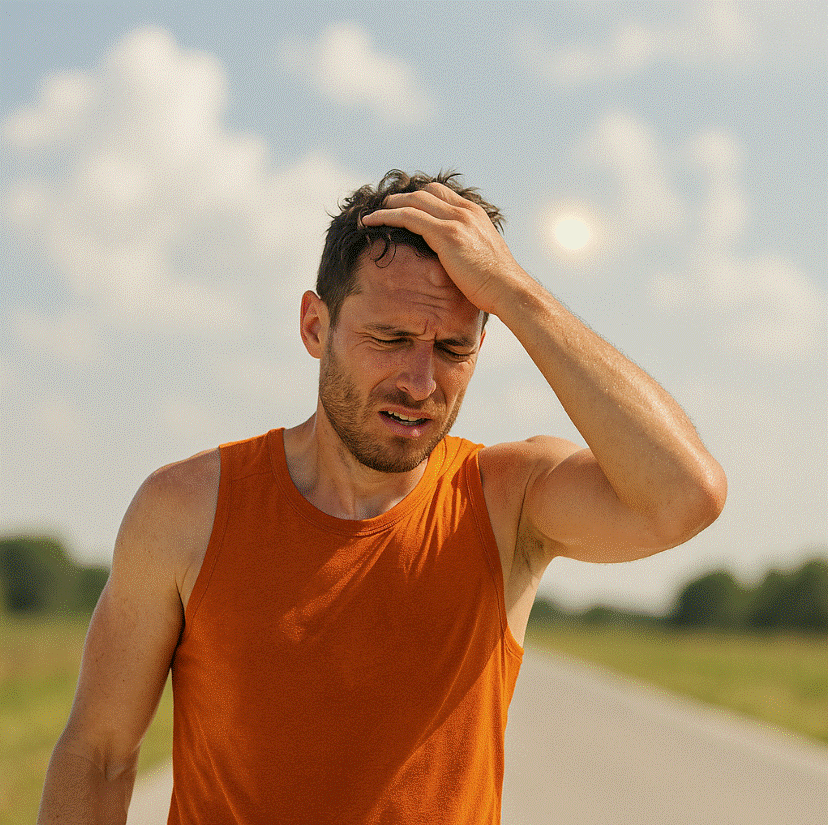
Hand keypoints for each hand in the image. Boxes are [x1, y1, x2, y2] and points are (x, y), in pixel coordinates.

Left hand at [360, 182, 527, 315]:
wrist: (508, 290)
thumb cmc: (496, 284)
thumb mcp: (482, 258)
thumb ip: (468, 249)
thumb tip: (457, 260)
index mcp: (474, 214)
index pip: (441, 194)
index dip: (419, 197)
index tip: (403, 205)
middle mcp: (465, 211)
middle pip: (425, 192)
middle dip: (402, 197)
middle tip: (384, 207)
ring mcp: (456, 220)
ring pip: (413, 201)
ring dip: (389, 205)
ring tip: (372, 214)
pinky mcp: (446, 234)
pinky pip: (408, 217)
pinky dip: (386, 216)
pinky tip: (371, 221)